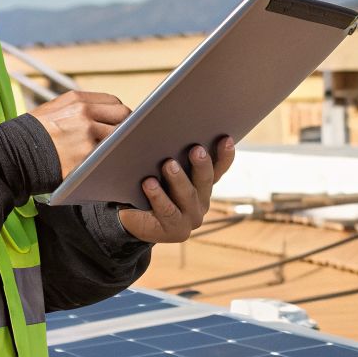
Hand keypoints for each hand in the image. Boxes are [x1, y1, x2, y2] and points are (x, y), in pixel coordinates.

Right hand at [26, 91, 130, 180]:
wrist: (12, 154)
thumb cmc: (33, 134)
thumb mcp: (54, 109)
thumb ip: (79, 108)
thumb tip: (106, 114)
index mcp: (76, 100)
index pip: (114, 102)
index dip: (119, 114)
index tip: (120, 124)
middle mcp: (84, 114)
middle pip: (123, 116)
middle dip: (125, 127)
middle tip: (122, 139)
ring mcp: (87, 135)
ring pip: (119, 138)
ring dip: (119, 145)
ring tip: (114, 153)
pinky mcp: (86, 157)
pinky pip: (109, 156)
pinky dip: (111, 160)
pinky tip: (107, 163)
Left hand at [119, 135, 234, 243]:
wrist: (132, 218)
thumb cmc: (149, 186)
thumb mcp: (161, 169)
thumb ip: (171, 154)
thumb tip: (166, 126)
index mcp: (203, 184)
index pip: (219, 167)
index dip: (225, 154)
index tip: (225, 138)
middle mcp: (201, 200)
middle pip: (206, 180)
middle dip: (201, 164)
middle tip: (195, 149)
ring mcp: (191, 217)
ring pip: (188, 195)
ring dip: (179, 179)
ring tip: (169, 164)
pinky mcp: (176, 230)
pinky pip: (168, 211)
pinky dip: (158, 196)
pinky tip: (149, 183)